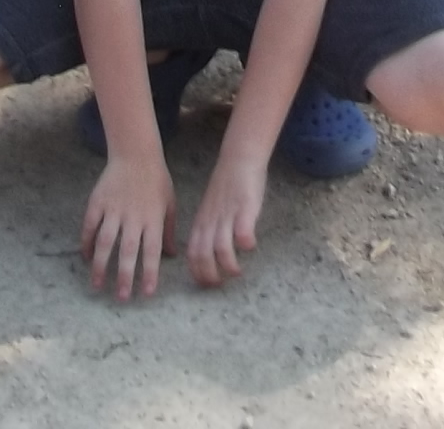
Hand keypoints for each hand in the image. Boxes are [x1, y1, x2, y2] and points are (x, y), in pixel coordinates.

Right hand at [82, 153, 176, 301]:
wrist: (136, 153)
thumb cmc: (156, 180)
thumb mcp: (169, 204)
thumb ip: (169, 230)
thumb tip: (172, 255)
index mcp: (153, 219)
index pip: (152, 251)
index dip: (149, 273)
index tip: (146, 293)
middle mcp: (133, 217)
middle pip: (127, 251)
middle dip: (124, 276)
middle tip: (121, 297)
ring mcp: (113, 209)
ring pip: (105, 241)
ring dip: (100, 265)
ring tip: (96, 284)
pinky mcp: (98, 202)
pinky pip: (89, 226)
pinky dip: (86, 242)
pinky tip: (84, 257)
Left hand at [183, 151, 266, 287]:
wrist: (239, 159)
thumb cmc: (227, 186)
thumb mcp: (211, 209)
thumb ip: (209, 229)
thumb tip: (211, 253)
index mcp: (201, 222)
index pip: (193, 253)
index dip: (198, 272)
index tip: (206, 284)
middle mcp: (211, 221)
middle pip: (203, 255)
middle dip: (209, 276)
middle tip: (220, 284)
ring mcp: (227, 215)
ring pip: (221, 248)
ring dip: (228, 265)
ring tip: (237, 272)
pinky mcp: (245, 208)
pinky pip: (243, 231)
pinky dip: (245, 244)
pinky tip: (250, 246)